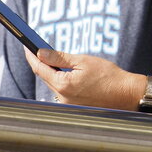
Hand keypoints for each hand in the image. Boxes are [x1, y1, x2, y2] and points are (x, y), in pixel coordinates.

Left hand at [26, 48, 143, 110]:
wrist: (125, 94)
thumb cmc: (107, 75)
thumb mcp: (83, 61)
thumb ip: (59, 58)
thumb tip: (40, 53)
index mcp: (63, 85)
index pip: (39, 68)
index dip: (31, 56)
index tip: (26, 45)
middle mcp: (62, 97)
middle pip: (44, 76)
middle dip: (40, 62)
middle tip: (36, 48)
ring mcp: (67, 104)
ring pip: (52, 84)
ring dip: (50, 71)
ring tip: (51, 58)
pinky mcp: (74, 106)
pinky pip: (61, 90)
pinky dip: (59, 79)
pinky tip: (64, 71)